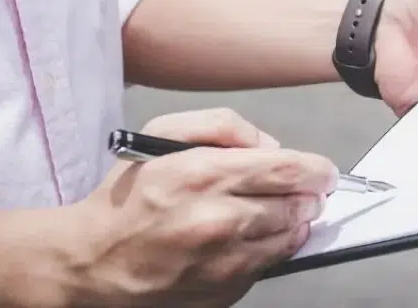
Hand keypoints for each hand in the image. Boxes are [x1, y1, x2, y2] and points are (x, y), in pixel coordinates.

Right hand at [55, 109, 337, 306]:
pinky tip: (248, 238)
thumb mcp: (164, 134)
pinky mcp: (225, 291)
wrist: (94, 260)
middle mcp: (218, 220)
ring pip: (290, 238)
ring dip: (293, 223)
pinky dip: (270, 250)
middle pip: (296, 205)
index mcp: (203, 174)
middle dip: (307, 195)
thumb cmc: (130, 195)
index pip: (288, 170)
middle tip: (302, 191)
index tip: (322, 171)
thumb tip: (271, 146)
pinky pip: (269, 265)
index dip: (315, 169)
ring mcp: (223, 262)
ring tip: (273, 212)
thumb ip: (223, 125)